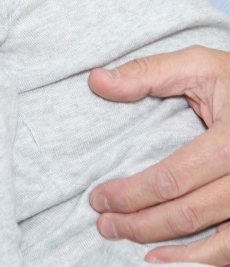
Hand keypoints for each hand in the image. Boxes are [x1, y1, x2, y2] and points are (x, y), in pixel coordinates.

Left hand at [89, 46, 229, 263]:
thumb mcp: (197, 65)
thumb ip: (147, 73)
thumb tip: (97, 80)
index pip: (173, 178)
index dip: (132, 193)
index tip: (98, 198)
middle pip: (191, 212)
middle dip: (141, 224)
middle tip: (104, 224)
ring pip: (220, 243)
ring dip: (174, 252)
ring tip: (132, 248)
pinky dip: (207, 259)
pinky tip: (175, 260)